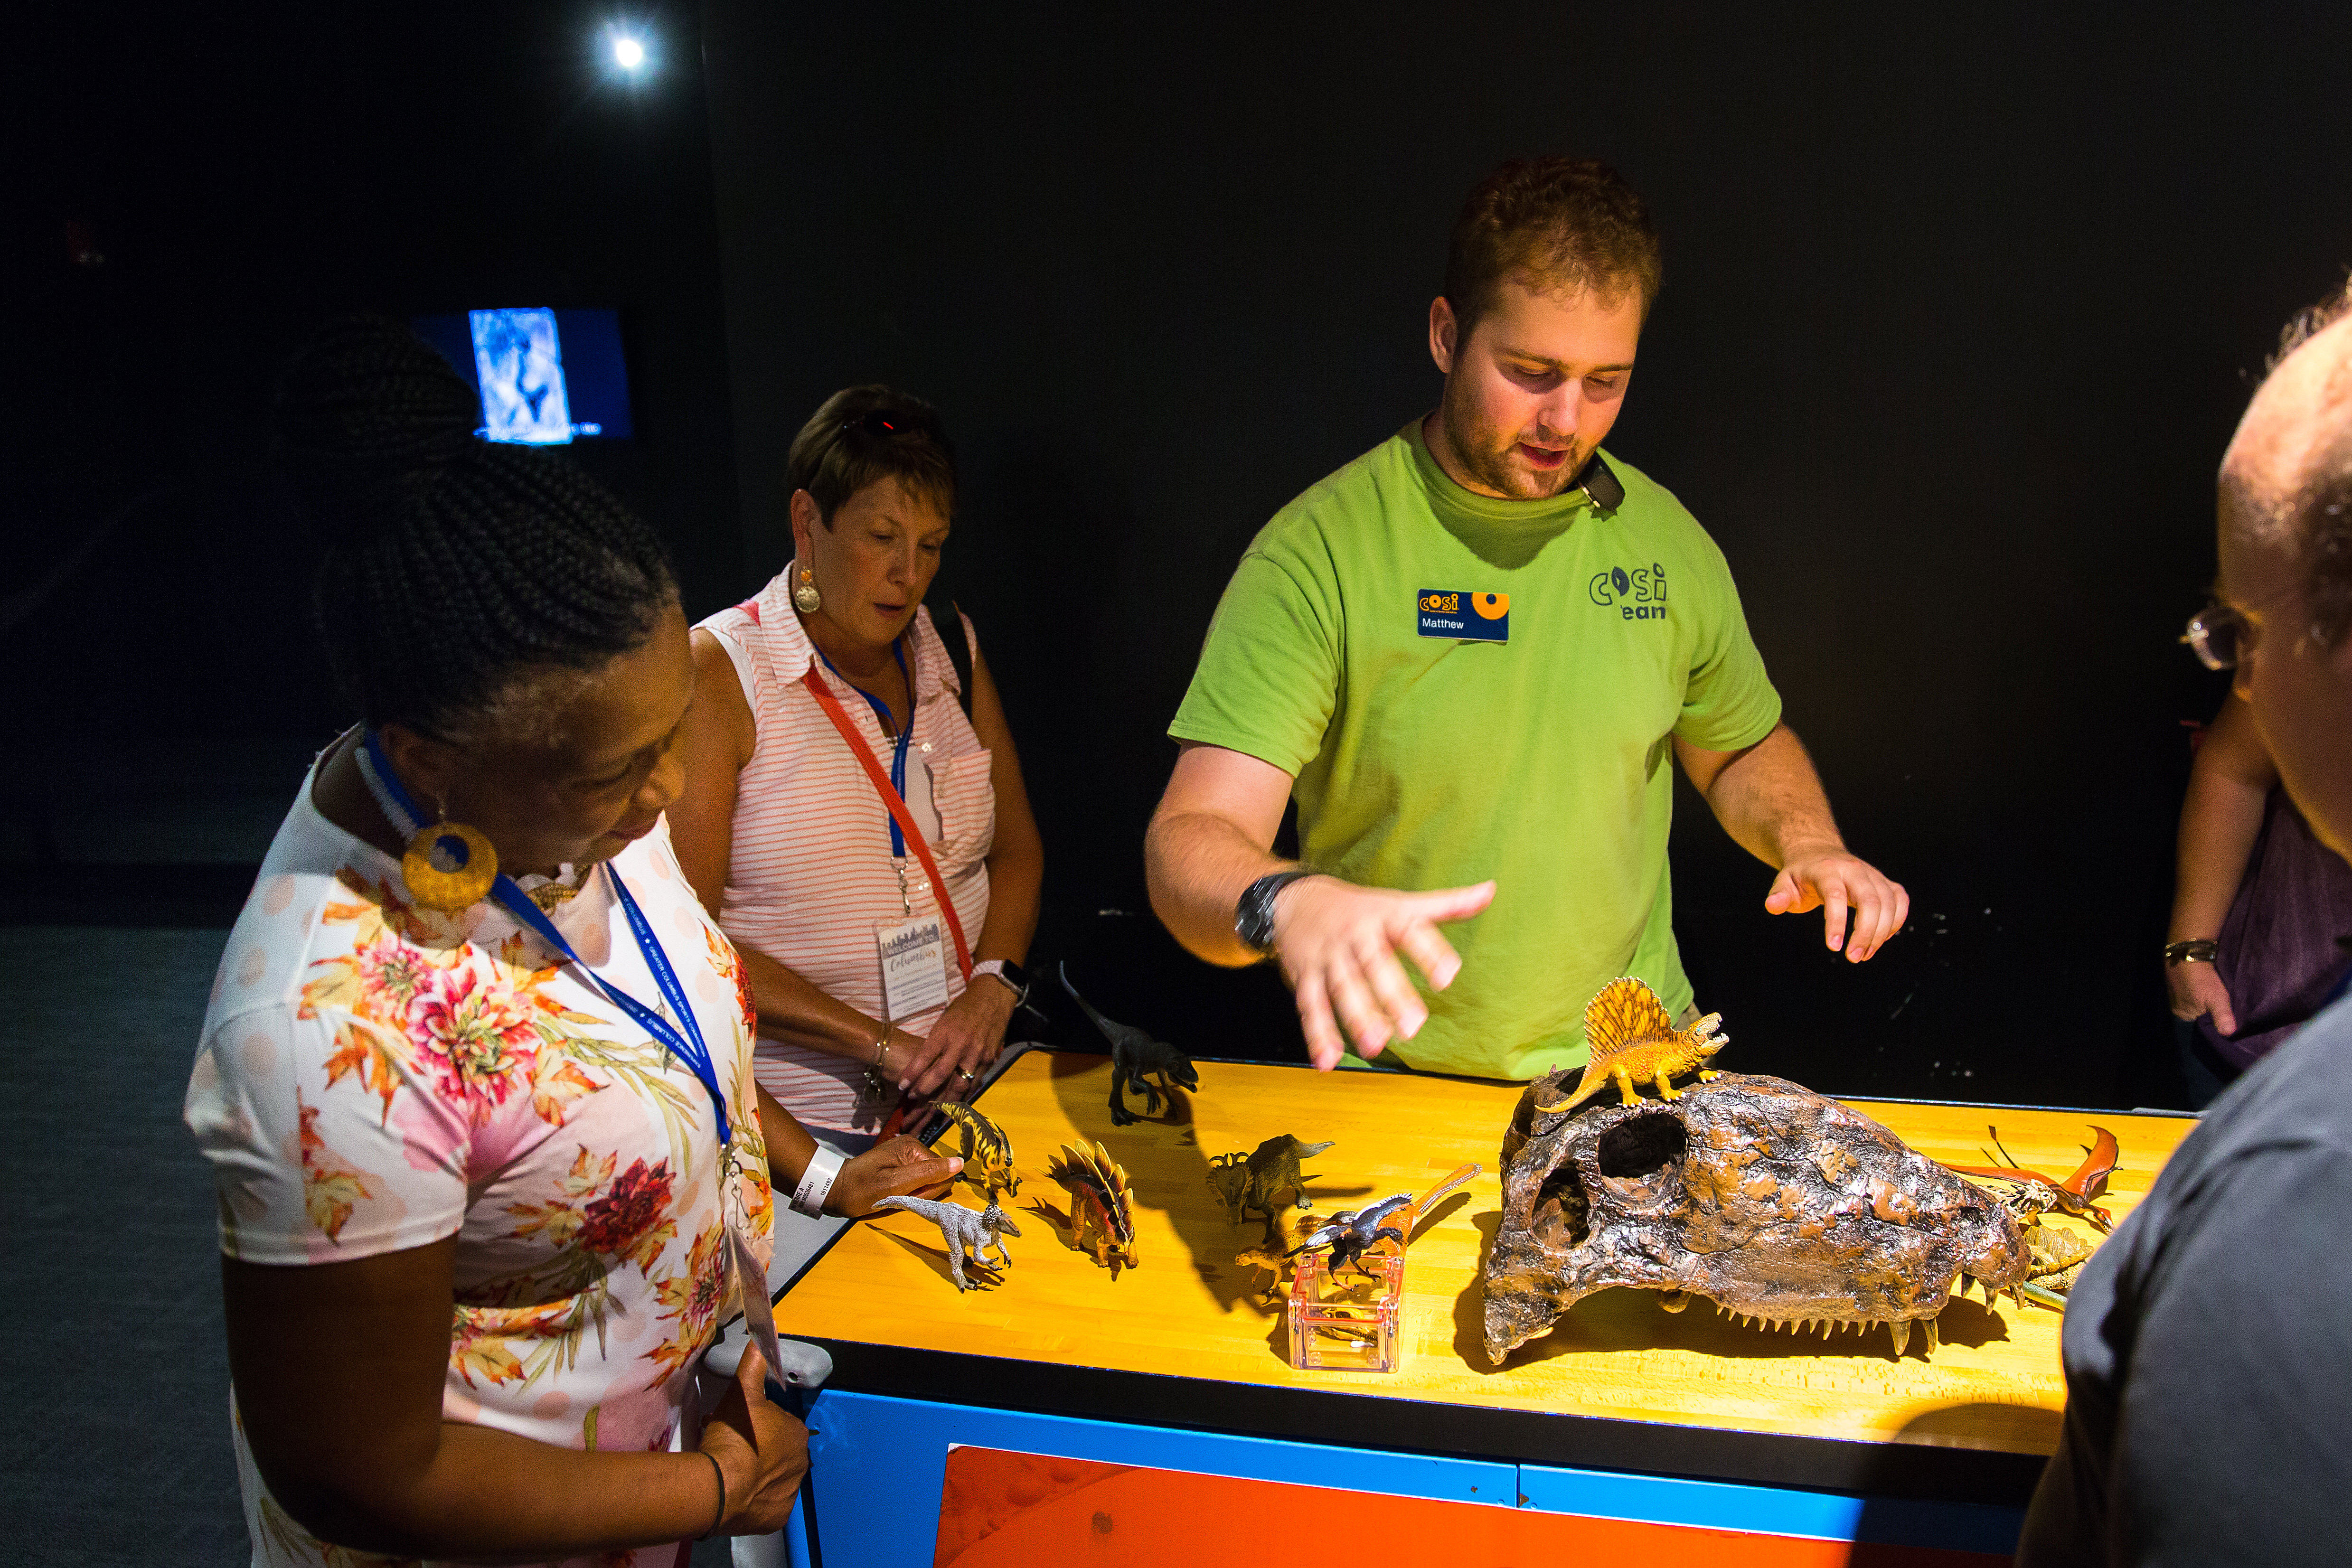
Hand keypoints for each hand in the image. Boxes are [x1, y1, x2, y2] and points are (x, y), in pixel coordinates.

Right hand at [698, 1342, 808, 1534]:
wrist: (718, 1488)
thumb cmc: (734, 1436)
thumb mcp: (741, 1392)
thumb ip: (754, 1363)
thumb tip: (767, 1331)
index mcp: (798, 1434)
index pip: (779, 1425)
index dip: (756, 1425)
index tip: (737, 1427)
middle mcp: (802, 1464)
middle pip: (775, 1452)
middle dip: (755, 1448)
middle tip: (729, 1448)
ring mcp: (790, 1494)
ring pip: (770, 1477)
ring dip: (753, 1472)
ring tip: (727, 1470)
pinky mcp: (776, 1518)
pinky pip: (764, 1505)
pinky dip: (751, 1500)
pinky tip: (733, 1492)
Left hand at [828, 1133, 960, 1216]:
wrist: (834, 1189)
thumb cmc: (861, 1190)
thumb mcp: (894, 1185)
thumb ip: (928, 1173)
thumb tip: (960, 1163)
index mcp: (913, 1147)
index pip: (942, 1172)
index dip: (927, 1190)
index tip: (906, 1194)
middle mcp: (912, 1146)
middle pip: (935, 1175)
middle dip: (920, 1191)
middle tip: (896, 1194)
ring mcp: (905, 1154)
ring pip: (926, 1180)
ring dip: (913, 1192)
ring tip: (891, 1193)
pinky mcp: (899, 1162)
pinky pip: (915, 1179)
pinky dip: (906, 1190)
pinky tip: (891, 1191)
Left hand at [895, 981, 1014, 1100]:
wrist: (993, 996)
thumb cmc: (964, 1007)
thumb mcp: (944, 1019)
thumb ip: (935, 1042)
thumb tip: (920, 1065)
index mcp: (946, 1030)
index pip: (926, 1055)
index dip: (913, 1072)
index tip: (902, 1086)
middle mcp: (962, 1043)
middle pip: (942, 1073)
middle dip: (926, 1089)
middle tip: (913, 1099)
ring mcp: (977, 1053)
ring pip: (960, 1084)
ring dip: (944, 1100)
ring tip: (932, 1111)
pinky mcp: (989, 1059)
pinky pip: (975, 1083)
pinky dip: (963, 1095)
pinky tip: (955, 1105)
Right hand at [1271, 875, 1494, 1069]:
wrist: (1296, 900)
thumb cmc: (1359, 907)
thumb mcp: (1401, 902)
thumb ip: (1446, 904)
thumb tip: (1489, 891)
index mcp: (1383, 917)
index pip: (1408, 931)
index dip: (1428, 952)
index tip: (1449, 974)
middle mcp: (1355, 937)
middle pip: (1373, 965)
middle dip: (1391, 995)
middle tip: (1413, 1026)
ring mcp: (1328, 958)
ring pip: (1342, 988)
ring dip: (1357, 1017)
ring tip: (1375, 1045)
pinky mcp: (1305, 977)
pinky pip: (1311, 1006)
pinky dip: (1318, 1034)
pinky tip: (1328, 1060)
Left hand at [1764, 847, 1908, 961]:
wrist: (1817, 852)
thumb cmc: (1800, 874)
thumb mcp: (1784, 883)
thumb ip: (1779, 895)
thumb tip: (1772, 905)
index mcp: (1827, 870)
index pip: (1836, 896)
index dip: (1837, 923)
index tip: (1834, 948)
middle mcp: (1854, 869)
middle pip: (1870, 901)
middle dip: (1865, 933)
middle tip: (1853, 958)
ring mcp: (1873, 874)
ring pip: (1888, 903)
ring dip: (1881, 933)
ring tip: (1863, 955)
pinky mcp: (1884, 881)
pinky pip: (1900, 900)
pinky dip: (1897, 921)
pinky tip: (1882, 938)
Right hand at [2167, 958, 2236, 1034]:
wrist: (2188, 951)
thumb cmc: (2201, 979)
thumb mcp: (2216, 1000)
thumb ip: (2222, 1017)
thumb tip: (2228, 1034)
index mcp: (2181, 1014)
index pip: (2196, 1025)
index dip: (2208, 1023)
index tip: (2221, 1019)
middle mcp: (2175, 1006)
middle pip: (2194, 1013)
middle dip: (2205, 1012)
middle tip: (2220, 1007)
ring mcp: (2174, 991)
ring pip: (2192, 1001)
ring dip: (2202, 1000)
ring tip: (2214, 997)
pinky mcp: (2177, 979)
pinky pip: (2189, 990)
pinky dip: (2197, 990)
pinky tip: (2205, 986)